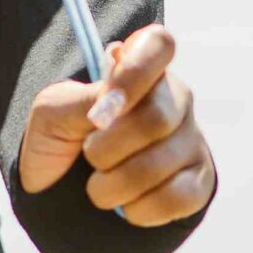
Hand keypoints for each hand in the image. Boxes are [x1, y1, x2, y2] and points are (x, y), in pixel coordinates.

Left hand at [18, 25, 215, 226]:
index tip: (104, 104)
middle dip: (108, 147)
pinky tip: (125, 204)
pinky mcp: (200, 183)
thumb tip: (113, 100)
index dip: (135, 72)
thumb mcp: (53, 112)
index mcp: (139, 68)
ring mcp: (191, 141)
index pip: (158, 44)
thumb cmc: (59, 140)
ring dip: (114, 184)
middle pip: (156, 117)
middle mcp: (175, 98)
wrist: (60, 192)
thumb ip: (82, 99)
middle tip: (88, 155)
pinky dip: (139, 208)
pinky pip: (177, 198)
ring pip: (161, 164)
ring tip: (98, 185)